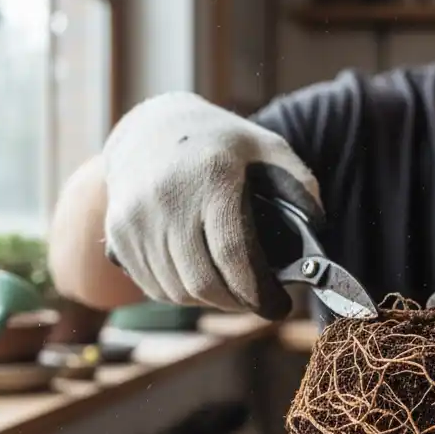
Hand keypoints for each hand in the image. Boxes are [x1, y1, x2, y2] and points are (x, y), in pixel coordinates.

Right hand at [102, 92, 322, 319]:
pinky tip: (198, 282)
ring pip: (177, 291)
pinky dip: (179, 294)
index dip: (258, 291)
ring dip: (207, 302)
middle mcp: (167, 197)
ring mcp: (136, 217)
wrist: (150, 127)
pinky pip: (152, 286)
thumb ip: (300, 185)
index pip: (233, 254)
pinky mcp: (117, 233)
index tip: (278, 306)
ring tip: (229, 293)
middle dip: (236, 303)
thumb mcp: (266, 148)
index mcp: (211, 176)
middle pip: (203, 281)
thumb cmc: (219, 144)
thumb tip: (317, 229)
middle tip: (255, 303)